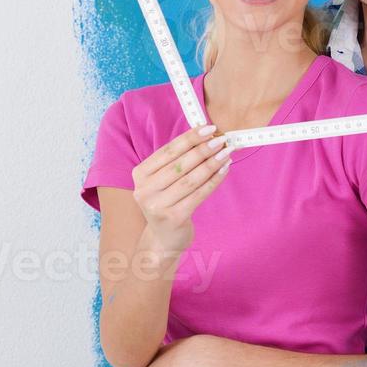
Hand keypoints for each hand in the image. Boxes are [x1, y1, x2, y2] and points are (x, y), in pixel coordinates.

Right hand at [131, 125, 233, 253]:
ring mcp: (157, 205)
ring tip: (226, 153)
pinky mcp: (174, 217)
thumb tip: (206, 136)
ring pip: (190, 179)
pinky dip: (214, 181)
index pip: (168, 151)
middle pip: (179, 164)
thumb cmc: (167, 202)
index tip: (209, 128)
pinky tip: (224, 170)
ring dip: (211, 164)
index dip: (189, 138)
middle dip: (203, 150)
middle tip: (221, 140)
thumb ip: (177, 161)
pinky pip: (198, 194)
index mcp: (140, 174)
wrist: (164, 238)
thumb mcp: (163, 181)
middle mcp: (145, 190)